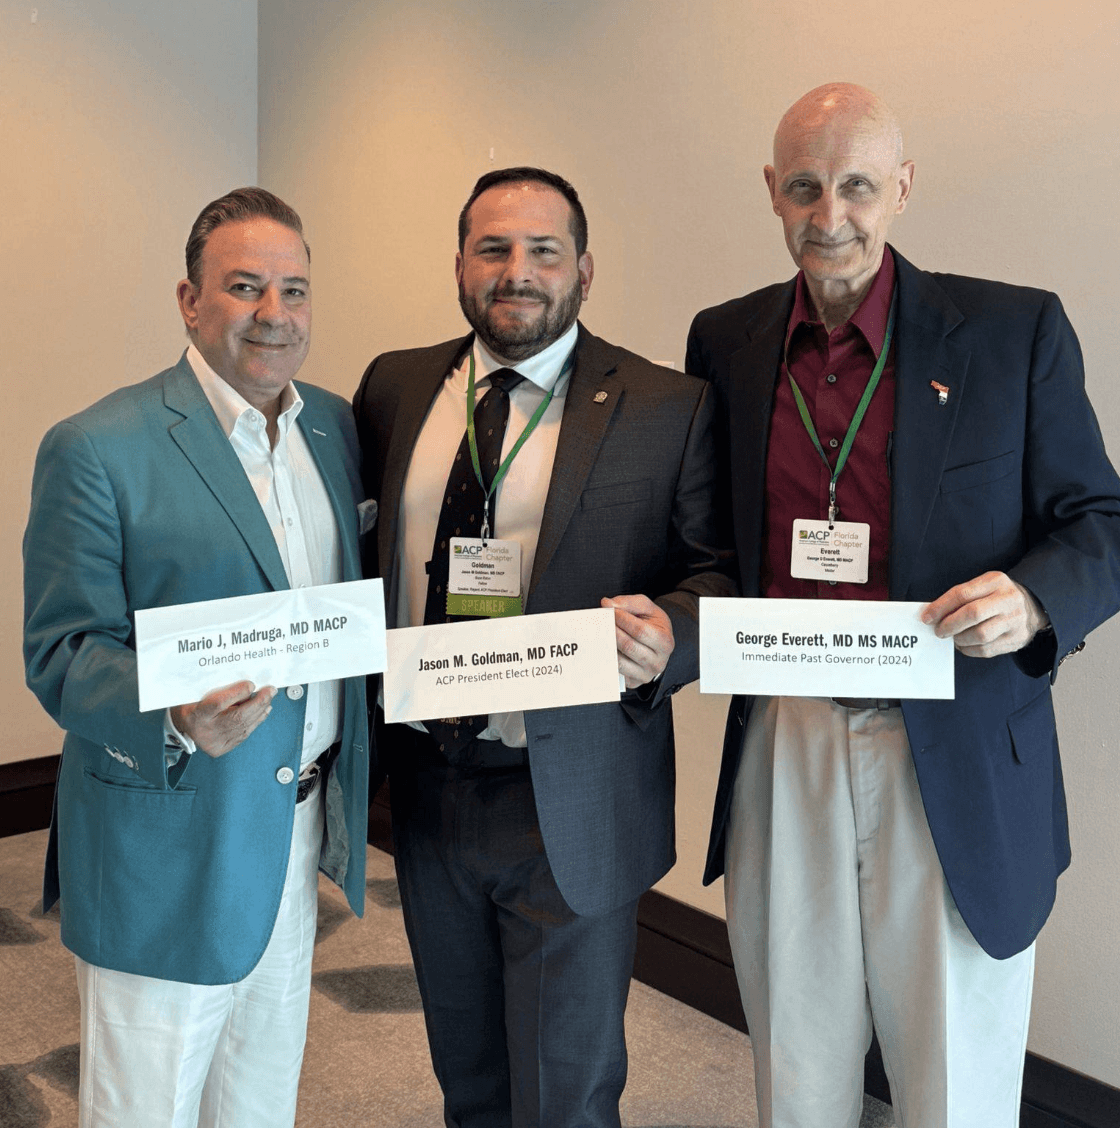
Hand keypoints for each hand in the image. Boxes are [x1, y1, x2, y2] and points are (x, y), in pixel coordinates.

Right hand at [170, 681, 275, 757]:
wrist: (181, 725)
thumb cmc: (191, 704)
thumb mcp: (198, 693)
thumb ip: (219, 690)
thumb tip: (248, 687)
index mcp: (195, 714)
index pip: (218, 703)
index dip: (237, 693)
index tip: (251, 684)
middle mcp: (205, 731)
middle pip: (236, 717)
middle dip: (258, 703)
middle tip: (270, 690)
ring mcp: (213, 742)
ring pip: (243, 727)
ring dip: (260, 712)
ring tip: (269, 699)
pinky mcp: (220, 749)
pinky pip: (242, 735)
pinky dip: (255, 722)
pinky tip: (263, 712)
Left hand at [602, 594, 674, 689]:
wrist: (657, 644)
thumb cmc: (652, 624)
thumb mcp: (647, 608)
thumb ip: (629, 603)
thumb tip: (608, 604)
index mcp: (665, 642)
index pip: (640, 631)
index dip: (622, 619)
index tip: (609, 609)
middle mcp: (658, 662)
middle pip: (628, 646)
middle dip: (611, 631)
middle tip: (600, 620)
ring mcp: (646, 675)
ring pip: (620, 661)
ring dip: (606, 645)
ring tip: (599, 632)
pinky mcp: (634, 682)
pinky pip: (615, 671)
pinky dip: (606, 659)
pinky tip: (602, 647)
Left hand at [920, 571, 1048, 657]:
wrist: (1032, 607)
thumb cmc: (996, 596)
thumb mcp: (982, 586)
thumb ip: (959, 597)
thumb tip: (931, 614)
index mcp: (996, 581)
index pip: (962, 594)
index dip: (940, 607)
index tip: (927, 617)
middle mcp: (1008, 600)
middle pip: (972, 614)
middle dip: (949, 625)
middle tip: (938, 631)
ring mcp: (1015, 621)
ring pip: (980, 635)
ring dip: (959, 639)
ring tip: (953, 637)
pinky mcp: (1016, 639)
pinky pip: (986, 649)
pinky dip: (969, 649)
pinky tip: (964, 644)